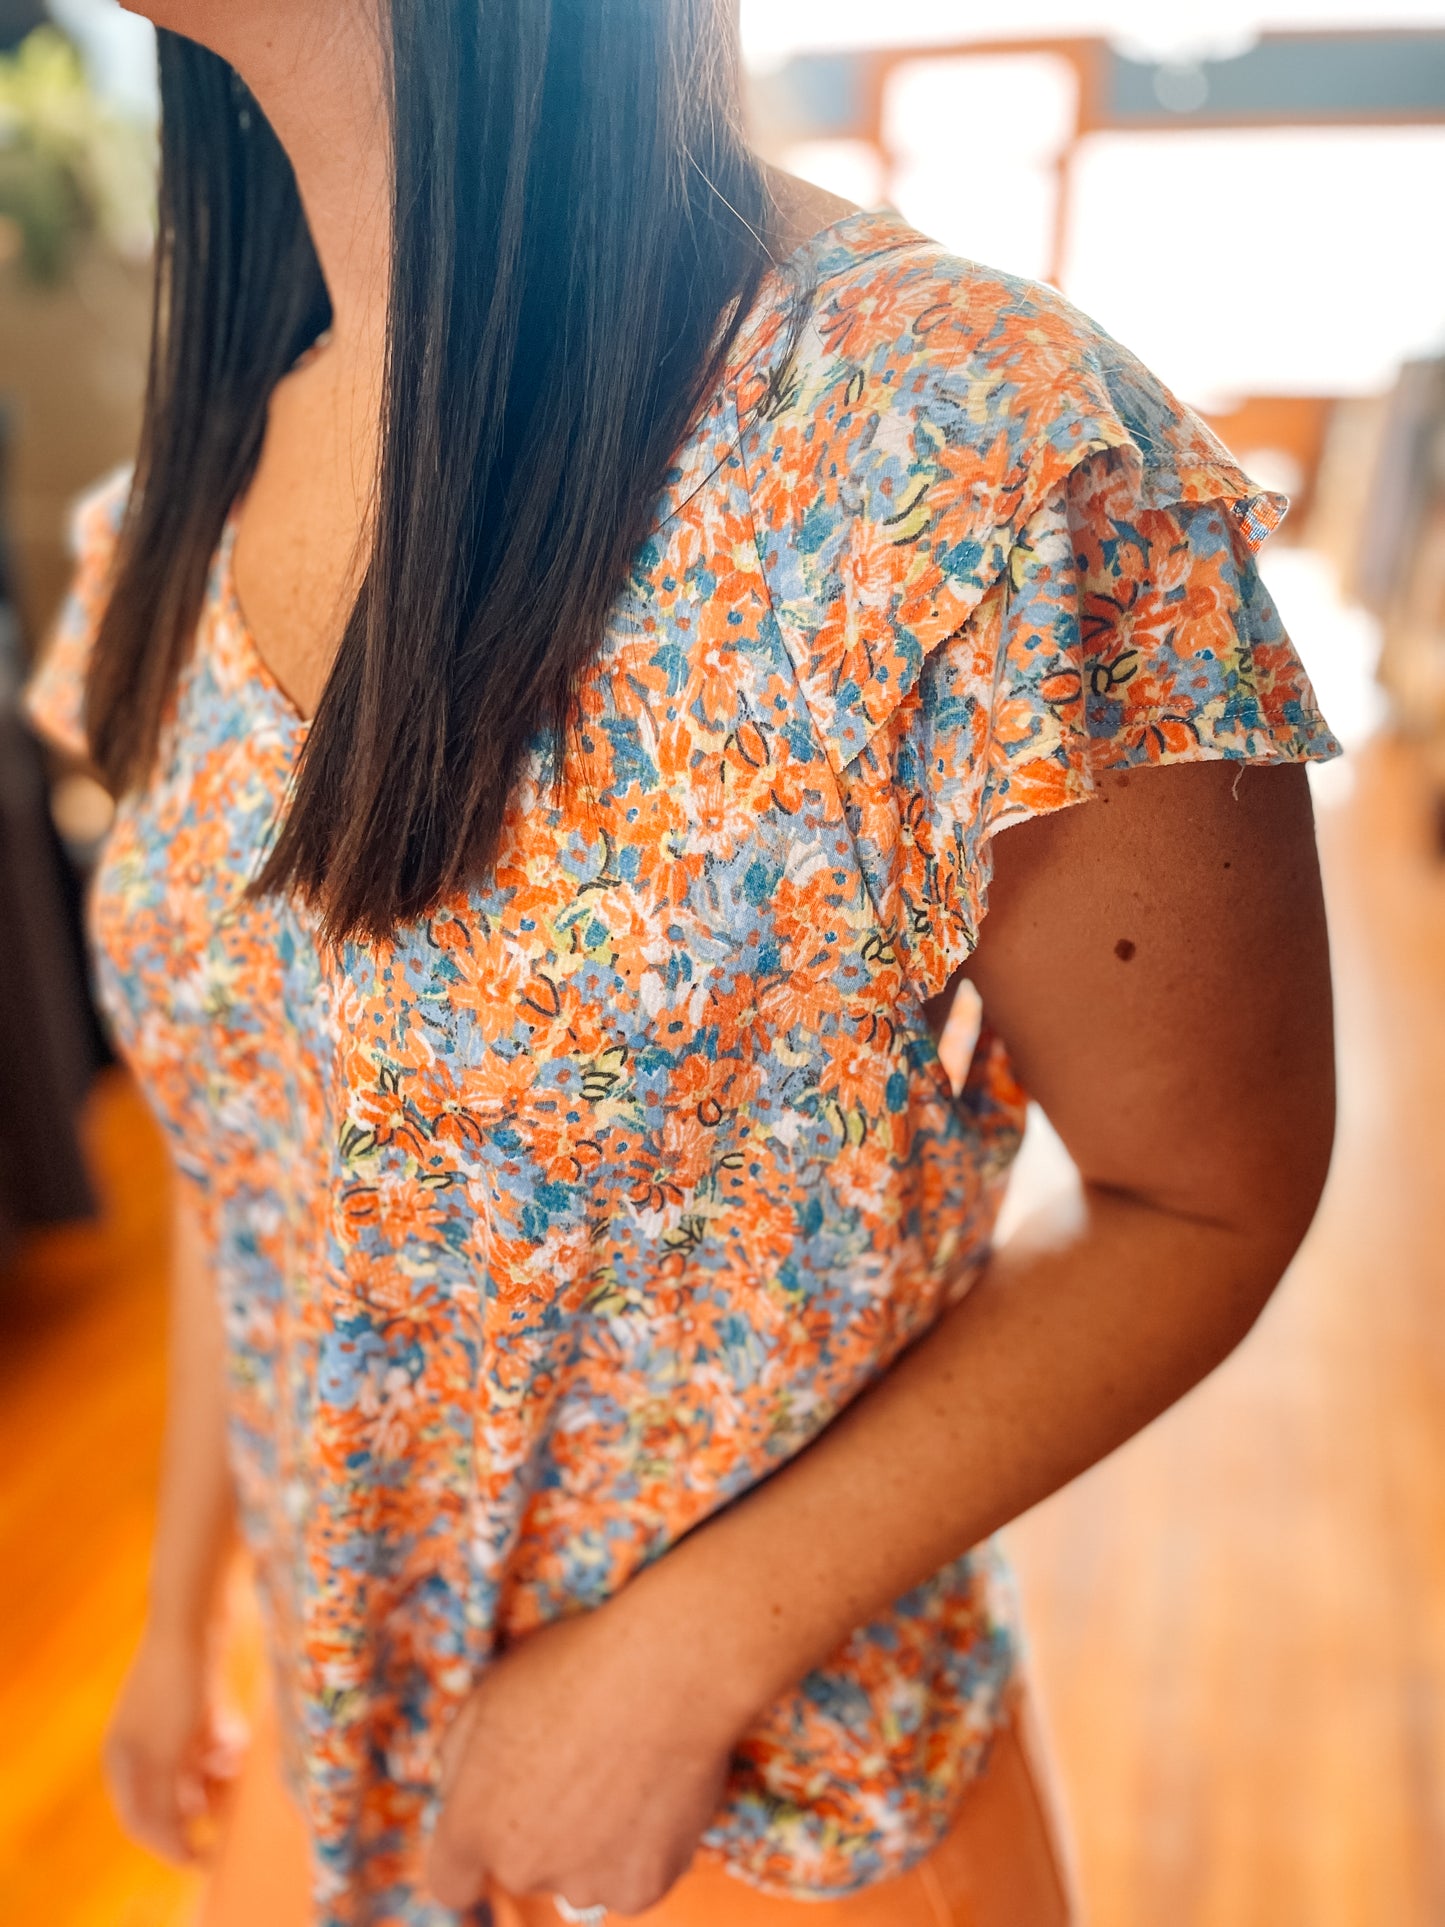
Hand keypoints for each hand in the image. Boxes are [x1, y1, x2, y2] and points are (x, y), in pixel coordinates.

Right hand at [103, 1623, 247, 1864]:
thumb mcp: (169, 1753)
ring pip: (196, 1766)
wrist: (193, 1614)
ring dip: (217, 1773)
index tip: (209, 1857)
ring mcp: (166, 1719)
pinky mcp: (194, 1697)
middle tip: (231, 1805)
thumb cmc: (177, 1685)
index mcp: (121, 1760)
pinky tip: (235, 1735)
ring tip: (234, 1761)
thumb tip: (171, 1842)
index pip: (142, 1821)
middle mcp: (138, 1743)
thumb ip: (166, 1801)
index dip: (173, 1844)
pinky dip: (223, 1742)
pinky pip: (210, 1736)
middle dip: (202, 1802)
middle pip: (172, 1794)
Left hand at [426, 1584, 749, 1917]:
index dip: (471, 1858)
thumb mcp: (489, 1692)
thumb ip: (458, 1756)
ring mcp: (585, 1883)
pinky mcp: (642, 1886)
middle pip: (523, 1867)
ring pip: (580, 1876)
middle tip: (578, 1767)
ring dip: (592, 1844)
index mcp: (474, 1824)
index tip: (495, 1830)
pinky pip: (632, 1876)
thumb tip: (457, 1788)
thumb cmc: (575, 1669)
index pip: (452, 1881)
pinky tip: (651, 1790)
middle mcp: (522, 1867)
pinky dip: (642, 1847)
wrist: (665, 1674)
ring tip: (621, 1772)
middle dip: (542, 1831)